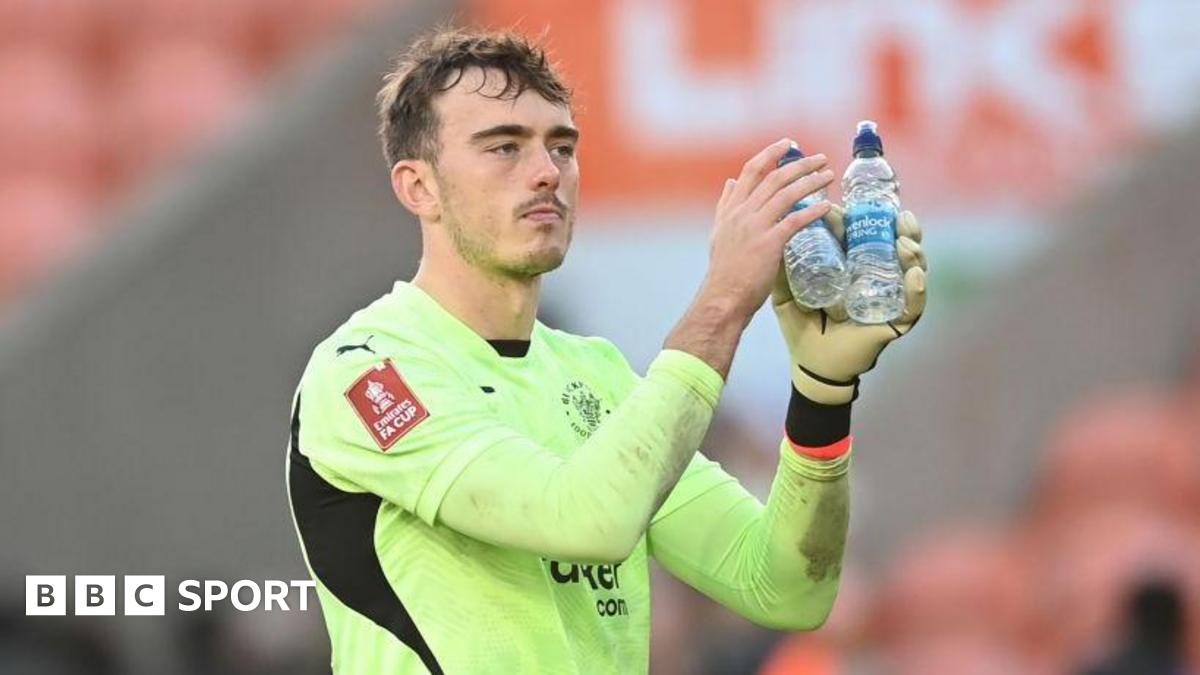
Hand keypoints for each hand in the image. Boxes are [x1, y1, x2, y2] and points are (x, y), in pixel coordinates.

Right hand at [701, 139, 834, 321]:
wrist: (723, 297)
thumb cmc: (724, 270)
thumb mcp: (719, 232)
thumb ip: (725, 206)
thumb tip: (731, 182)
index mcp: (732, 209)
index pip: (751, 171)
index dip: (770, 154)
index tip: (787, 143)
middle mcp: (743, 213)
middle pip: (774, 178)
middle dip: (800, 164)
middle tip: (820, 158)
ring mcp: (756, 227)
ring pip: (787, 194)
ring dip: (811, 182)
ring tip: (829, 176)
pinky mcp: (769, 244)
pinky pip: (794, 221)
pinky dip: (812, 211)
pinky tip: (827, 207)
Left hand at [772, 206, 927, 403]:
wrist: (810, 364)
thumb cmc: (803, 328)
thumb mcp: (788, 294)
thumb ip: (779, 270)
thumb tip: (768, 236)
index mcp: (851, 267)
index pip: (863, 237)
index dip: (860, 220)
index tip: (844, 210)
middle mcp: (874, 278)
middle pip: (895, 247)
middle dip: (902, 229)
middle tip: (897, 216)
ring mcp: (888, 298)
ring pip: (911, 269)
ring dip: (913, 252)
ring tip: (904, 241)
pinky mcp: (895, 321)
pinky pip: (914, 305)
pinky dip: (918, 289)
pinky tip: (913, 274)